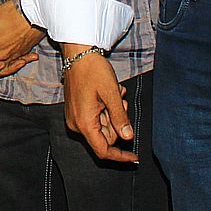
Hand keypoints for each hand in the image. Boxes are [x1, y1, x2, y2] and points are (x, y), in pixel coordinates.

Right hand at [63, 47, 136, 162]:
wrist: (78, 54)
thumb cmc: (93, 70)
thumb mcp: (111, 93)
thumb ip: (120, 117)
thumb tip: (128, 137)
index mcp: (84, 123)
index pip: (103, 150)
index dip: (120, 156)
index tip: (134, 157)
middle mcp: (76, 124)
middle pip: (104, 138)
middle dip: (117, 124)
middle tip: (122, 102)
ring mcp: (75, 118)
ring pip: (102, 127)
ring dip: (113, 114)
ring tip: (115, 94)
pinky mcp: (76, 111)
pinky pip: (95, 119)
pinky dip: (105, 109)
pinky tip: (107, 94)